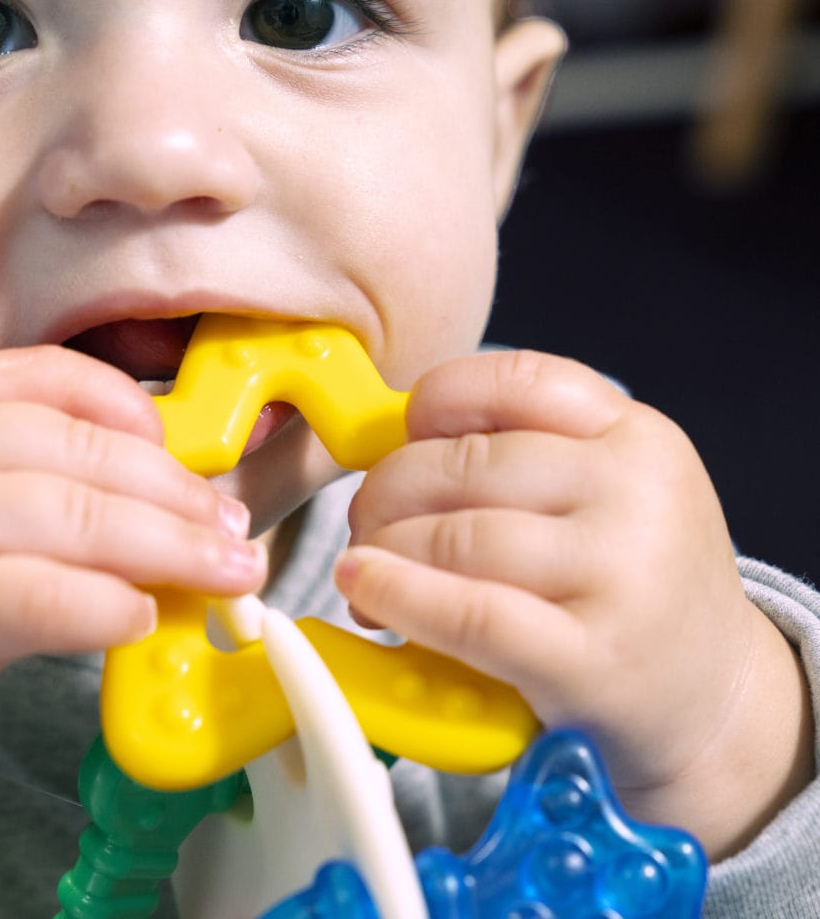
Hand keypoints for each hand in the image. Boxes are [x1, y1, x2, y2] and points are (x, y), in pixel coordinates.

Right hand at [0, 346, 265, 783]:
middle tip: (234, 532)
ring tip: (226, 572)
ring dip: (174, 550)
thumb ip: (50, 477)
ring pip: (82, 520)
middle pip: (92, 456)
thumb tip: (179, 500)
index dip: (142, 415)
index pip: (62, 379)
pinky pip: (43, 598)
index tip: (192, 459)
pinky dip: (108, 605)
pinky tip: (142, 616)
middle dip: (182, 497)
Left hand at [336, 350, 811, 857]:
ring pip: (456, 536)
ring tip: (365, 570)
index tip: (405, 435)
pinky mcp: (593, 659)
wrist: (717, 704)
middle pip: (467, 463)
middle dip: (388, 491)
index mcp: (637, 435)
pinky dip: (399, 595)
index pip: (517, 379)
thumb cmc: (634, 590)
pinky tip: (366, 589)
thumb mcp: (611, 496)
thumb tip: (387, 450)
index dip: (437, 399)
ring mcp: (621, 574)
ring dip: (384, 550)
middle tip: (366, 524)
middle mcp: (637, 491)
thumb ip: (524, 459)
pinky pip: (468, 613)